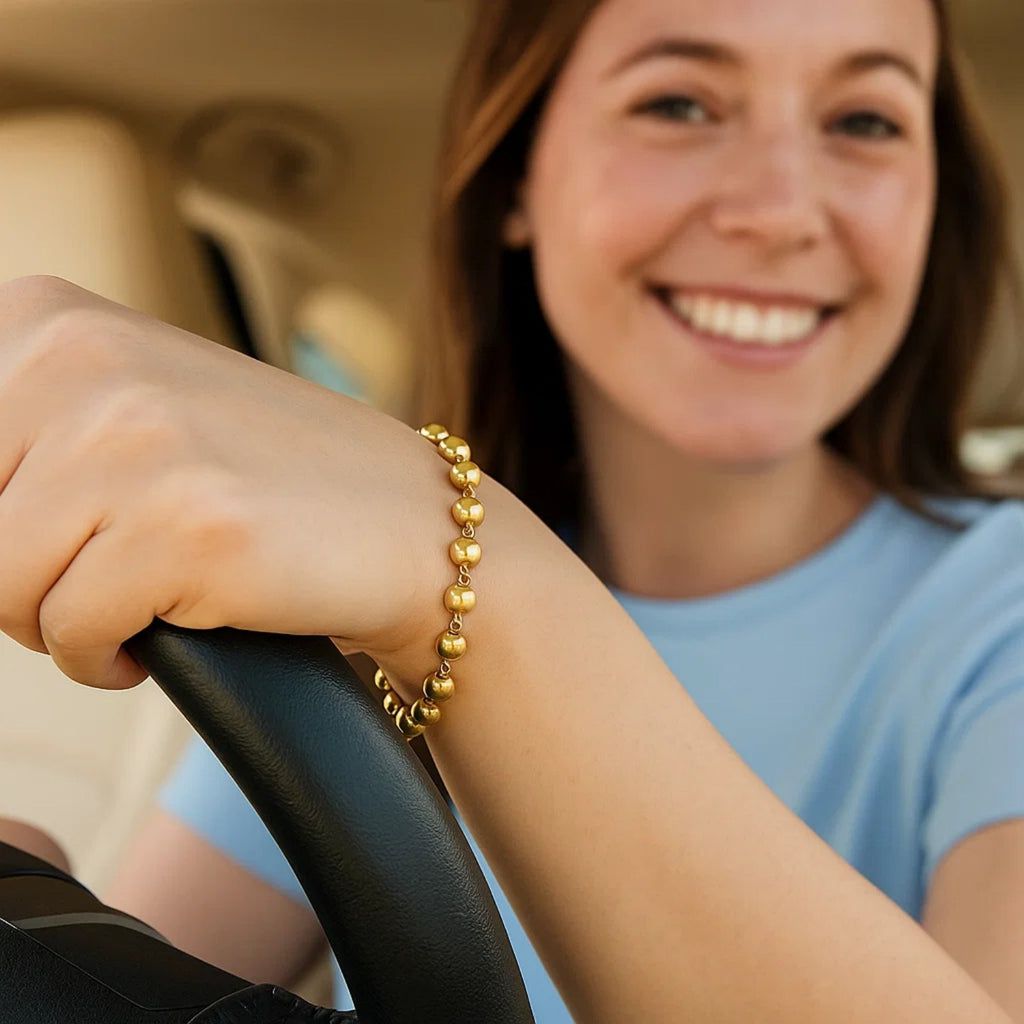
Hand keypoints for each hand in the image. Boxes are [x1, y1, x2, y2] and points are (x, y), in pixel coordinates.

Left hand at [0, 276, 451, 688]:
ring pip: (0, 590)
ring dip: (65, 617)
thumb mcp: (119, 414)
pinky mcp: (182, 528)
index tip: (43, 530)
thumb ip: (10, 441)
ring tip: (147, 589)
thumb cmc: (262, 480)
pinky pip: (72, 636)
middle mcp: (83, 360)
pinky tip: (177, 619)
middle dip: (17, 574)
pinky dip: (109, 655)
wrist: (402, 521)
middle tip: (108, 560)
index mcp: (49, 317)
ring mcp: (136, 440)